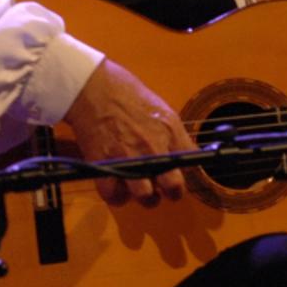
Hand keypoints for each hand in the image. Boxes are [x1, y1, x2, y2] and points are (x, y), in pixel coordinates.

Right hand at [64, 58, 195, 206]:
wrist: (95, 89)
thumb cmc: (128, 95)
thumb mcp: (163, 110)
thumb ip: (176, 135)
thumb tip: (186, 154)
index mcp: (170, 132)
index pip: (192, 162)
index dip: (187, 170)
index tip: (181, 172)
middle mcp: (153, 149)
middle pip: (174, 187)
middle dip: (172, 192)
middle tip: (165, 189)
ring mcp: (129, 159)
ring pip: (146, 196)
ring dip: (146, 197)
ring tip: (143, 190)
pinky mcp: (105, 166)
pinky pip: (115, 196)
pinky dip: (118, 197)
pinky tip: (120, 188)